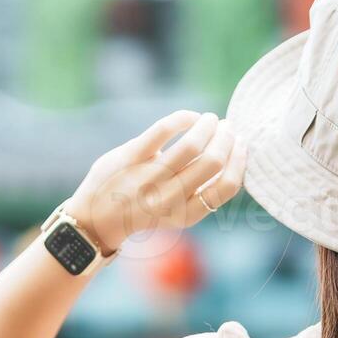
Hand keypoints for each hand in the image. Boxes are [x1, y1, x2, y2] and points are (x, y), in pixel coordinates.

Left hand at [61, 111, 247, 252]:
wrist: (96, 219)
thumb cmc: (142, 209)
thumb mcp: (176, 211)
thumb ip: (199, 190)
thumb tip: (230, 155)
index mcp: (186, 214)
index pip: (226, 187)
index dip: (240, 161)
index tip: (241, 144)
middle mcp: (169, 199)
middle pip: (213, 162)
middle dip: (227, 139)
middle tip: (228, 128)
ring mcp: (148, 178)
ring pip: (192, 145)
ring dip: (209, 126)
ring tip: (211, 119)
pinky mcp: (129, 158)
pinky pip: (164, 130)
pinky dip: (184, 118)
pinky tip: (190, 117)